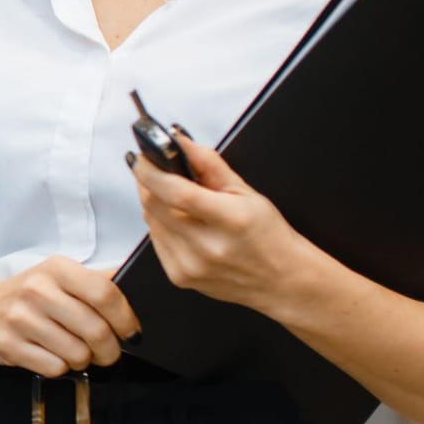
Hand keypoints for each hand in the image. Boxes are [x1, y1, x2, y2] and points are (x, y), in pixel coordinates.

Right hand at [0, 256, 139, 376]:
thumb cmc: (31, 295)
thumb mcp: (60, 277)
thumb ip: (97, 281)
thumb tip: (138, 283)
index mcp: (57, 269)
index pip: (105, 294)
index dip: (126, 319)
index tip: (131, 332)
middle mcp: (37, 290)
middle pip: (96, 330)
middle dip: (110, 350)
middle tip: (107, 352)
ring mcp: (20, 319)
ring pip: (77, 354)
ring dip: (84, 360)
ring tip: (75, 352)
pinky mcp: (8, 345)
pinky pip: (55, 368)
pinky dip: (61, 368)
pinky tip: (53, 356)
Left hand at [131, 131, 312, 313]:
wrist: (281, 281)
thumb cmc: (269, 236)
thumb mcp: (247, 192)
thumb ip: (210, 164)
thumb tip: (180, 141)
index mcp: (231, 221)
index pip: (178, 193)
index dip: (152, 172)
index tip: (142, 157)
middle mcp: (208, 247)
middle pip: (155, 205)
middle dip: (148, 182)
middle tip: (154, 169)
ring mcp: (191, 266)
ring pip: (151, 221)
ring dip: (154, 203)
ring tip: (174, 197)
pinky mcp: (179, 276)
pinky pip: (155, 240)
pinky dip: (160, 224)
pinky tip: (179, 222)